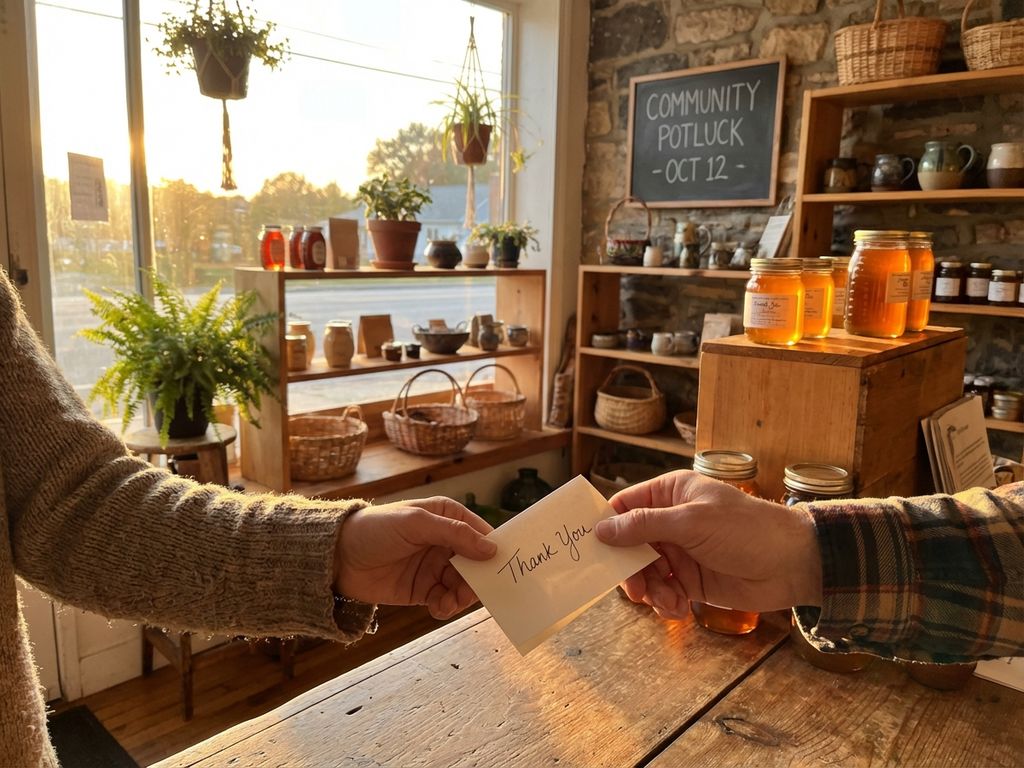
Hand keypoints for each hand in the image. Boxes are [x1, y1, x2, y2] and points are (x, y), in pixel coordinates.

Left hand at [334, 497, 496, 619]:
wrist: (337, 557)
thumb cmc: (375, 529)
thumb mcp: (416, 523)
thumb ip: (454, 534)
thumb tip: (491, 549)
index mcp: (448, 517)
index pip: (482, 533)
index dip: (495, 550)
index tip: (506, 569)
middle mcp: (446, 542)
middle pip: (477, 564)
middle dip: (479, 580)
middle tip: (473, 593)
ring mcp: (436, 567)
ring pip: (464, 585)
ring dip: (461, 597)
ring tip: (448, 602)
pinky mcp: (424, 589)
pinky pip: (446, 601)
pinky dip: (447, 607)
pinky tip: (437, 609)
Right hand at [594, 470, 821, 620]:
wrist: (793, 565)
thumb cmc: (746, 530)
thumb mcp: (691, 522)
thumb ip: (644, 525)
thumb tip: (601, 529)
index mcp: (670, 494)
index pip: (624, 506)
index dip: (607, 527)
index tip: (593, 551)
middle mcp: (671, 521)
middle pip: (629, 545)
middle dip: (630, 570)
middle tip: (636, 590)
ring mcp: (681, 552)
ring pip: (644, 572)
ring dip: (651, 591)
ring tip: (669, 602)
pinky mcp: (691, 580)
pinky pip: (664, 592)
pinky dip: (666, 603)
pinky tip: (680, 609)